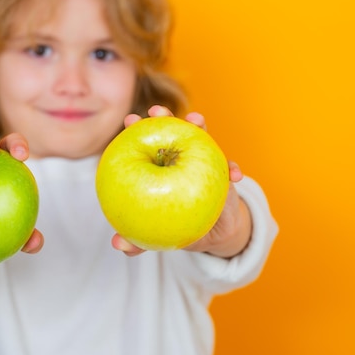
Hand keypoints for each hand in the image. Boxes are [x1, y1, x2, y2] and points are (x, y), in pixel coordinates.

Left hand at [111, 105, 251, 257]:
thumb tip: (118, 244)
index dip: (136, 129)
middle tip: (157, 110)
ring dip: (199, 126)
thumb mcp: (155, 235)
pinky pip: (230, 169)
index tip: (129, 120)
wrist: (208, 233)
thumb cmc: (174, 225)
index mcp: (156, 167)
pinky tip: (235, 175)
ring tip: (197, 120)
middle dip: (163, 116)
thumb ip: (137, 240)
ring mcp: (202, 162)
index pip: (143, 144)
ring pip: (201, 139)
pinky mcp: (223, 173)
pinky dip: (232, 169)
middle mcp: (178, 158)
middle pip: (169, 132)